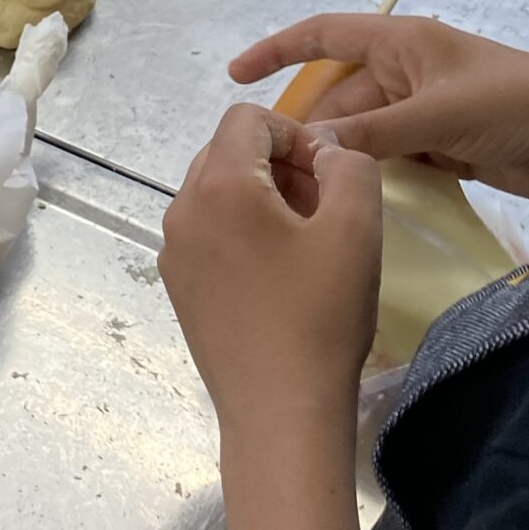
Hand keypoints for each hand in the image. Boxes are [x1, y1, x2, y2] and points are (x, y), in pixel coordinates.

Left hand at [161, 105, 380, 438]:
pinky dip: (242, 234)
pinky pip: (208, 233)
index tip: (328, 177)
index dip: (295, 133)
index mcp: (217, 185)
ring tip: (305, 245)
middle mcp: (181, 210)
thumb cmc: (320, 316)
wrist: (280, 411)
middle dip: (277, 165)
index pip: (246, 118)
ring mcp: (173, 252)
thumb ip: (349, 165)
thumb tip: (324, 150)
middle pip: (227, 153)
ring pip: (216, 193)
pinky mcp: (178, 287)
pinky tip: (278, 277)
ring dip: (262, 200)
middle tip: (323, 210)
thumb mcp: (355, 228)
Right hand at [231, 14, 528, 204]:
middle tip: (271, 171)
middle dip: (308, 127)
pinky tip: (343, 199)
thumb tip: (306, 145)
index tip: (236, 77)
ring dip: (336, 156)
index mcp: (402, 44)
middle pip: (338, 97)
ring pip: (360, 132)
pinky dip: (367, 173)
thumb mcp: (438, 114)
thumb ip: (371, 131)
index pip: (324, 36)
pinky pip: (387, 156)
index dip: (278, 51)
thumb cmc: (515, 105)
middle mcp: (406, 73)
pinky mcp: (440, 146)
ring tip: (298, 191)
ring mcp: (422, 111)